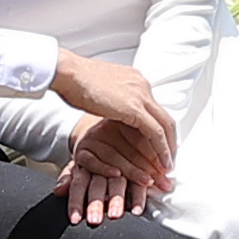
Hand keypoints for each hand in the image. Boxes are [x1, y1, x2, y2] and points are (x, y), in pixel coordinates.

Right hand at [51, 53, 176, 216]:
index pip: (154, 108)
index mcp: (135, 80)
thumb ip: (113, 97)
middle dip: (170, 140)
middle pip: (165, 117)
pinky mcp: (134, 109)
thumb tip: (113, 106)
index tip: (159, 144)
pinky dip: (161, 149)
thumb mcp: (101, 89)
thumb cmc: (75, 80)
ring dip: (169, 147)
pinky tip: (161, 162)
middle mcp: (142, 86)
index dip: (159, 127)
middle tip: (169, 158)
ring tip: (168, 165)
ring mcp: (140, 95)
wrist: (68, 72)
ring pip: (165, 125)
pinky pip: (155, 133)